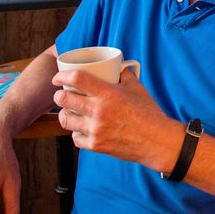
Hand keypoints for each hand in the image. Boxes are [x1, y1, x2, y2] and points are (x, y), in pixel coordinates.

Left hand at [52, 69, 176, 169]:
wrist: (156, 140)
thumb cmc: (148, 114)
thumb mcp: (138, 89)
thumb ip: (125, 76)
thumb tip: (117, 68)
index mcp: (108, 94)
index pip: (76, 79)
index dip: (62, 76)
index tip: (58, 77)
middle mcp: (98, 111)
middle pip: (63, 100)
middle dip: (59, 95)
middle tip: (61, 94)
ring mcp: (95, 130)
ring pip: (65, 120)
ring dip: (66, 113)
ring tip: (71, 111)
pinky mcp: (95, 145)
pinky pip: (75, 137)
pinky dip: (76, 132)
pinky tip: (83, 127)